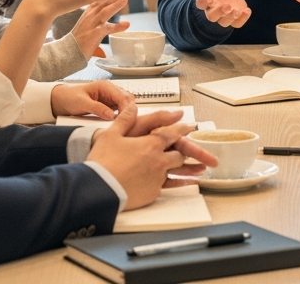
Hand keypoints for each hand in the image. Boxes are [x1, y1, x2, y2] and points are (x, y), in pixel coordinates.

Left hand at [50, 80, 133, 119]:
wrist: (60, 100)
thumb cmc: (69, 98)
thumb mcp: (82, 103)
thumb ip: (97, 108)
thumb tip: (112, 115)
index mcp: (106, 86)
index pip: (124, 96)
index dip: (127, 108)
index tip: (126, 120)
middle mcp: (110, 91)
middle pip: (128, 100)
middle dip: (129, 111)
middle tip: (125, 124)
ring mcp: (110, 98)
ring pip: (125, 105)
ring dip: (125, 114)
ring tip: (122, 125)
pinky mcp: (108, 106)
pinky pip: (118, 111)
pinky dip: (120, 117)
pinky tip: (117, 124)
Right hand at [69, 0, 133, 57]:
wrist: (69, 50)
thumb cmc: (82, 36)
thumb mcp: (92, 20)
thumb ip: (103, 12)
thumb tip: (117, 5)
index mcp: (91, 10)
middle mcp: (91, 15)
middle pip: (106, 1)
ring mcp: (92, 24)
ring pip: (104, 12)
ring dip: (115, 5)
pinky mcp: (93, 35)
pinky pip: (105, 29)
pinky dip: (116, 27)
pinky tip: (126, 24)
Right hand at [89, 107, 218, 207]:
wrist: (98, 190)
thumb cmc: (103, 161)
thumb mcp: (112, 135)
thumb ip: (125, 119)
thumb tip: (132, 105)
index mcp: (150, 144)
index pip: (172, 133)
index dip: (181, 128)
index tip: (188, 126)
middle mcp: (159, 161)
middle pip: (178, 153)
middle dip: (184, 150)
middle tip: (189, 148)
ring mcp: (157, 178)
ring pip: (177, 170)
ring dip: (189, 168)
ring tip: (201, 169)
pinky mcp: (153, 193)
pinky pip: (170, 186)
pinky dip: (178, 183)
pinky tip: (184, 184)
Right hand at [186, 0, 250, 27]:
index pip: (201, 3)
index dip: (205, 1)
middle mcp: (213, 10)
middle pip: (212, 16)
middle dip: (220, 12)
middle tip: (227, 6)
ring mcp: (224, 16)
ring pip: (224, 22)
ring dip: (230, 17)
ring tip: (237, 11)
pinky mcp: (234, 18)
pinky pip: (237, 23)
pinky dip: (242, 19)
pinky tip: (247, 11)